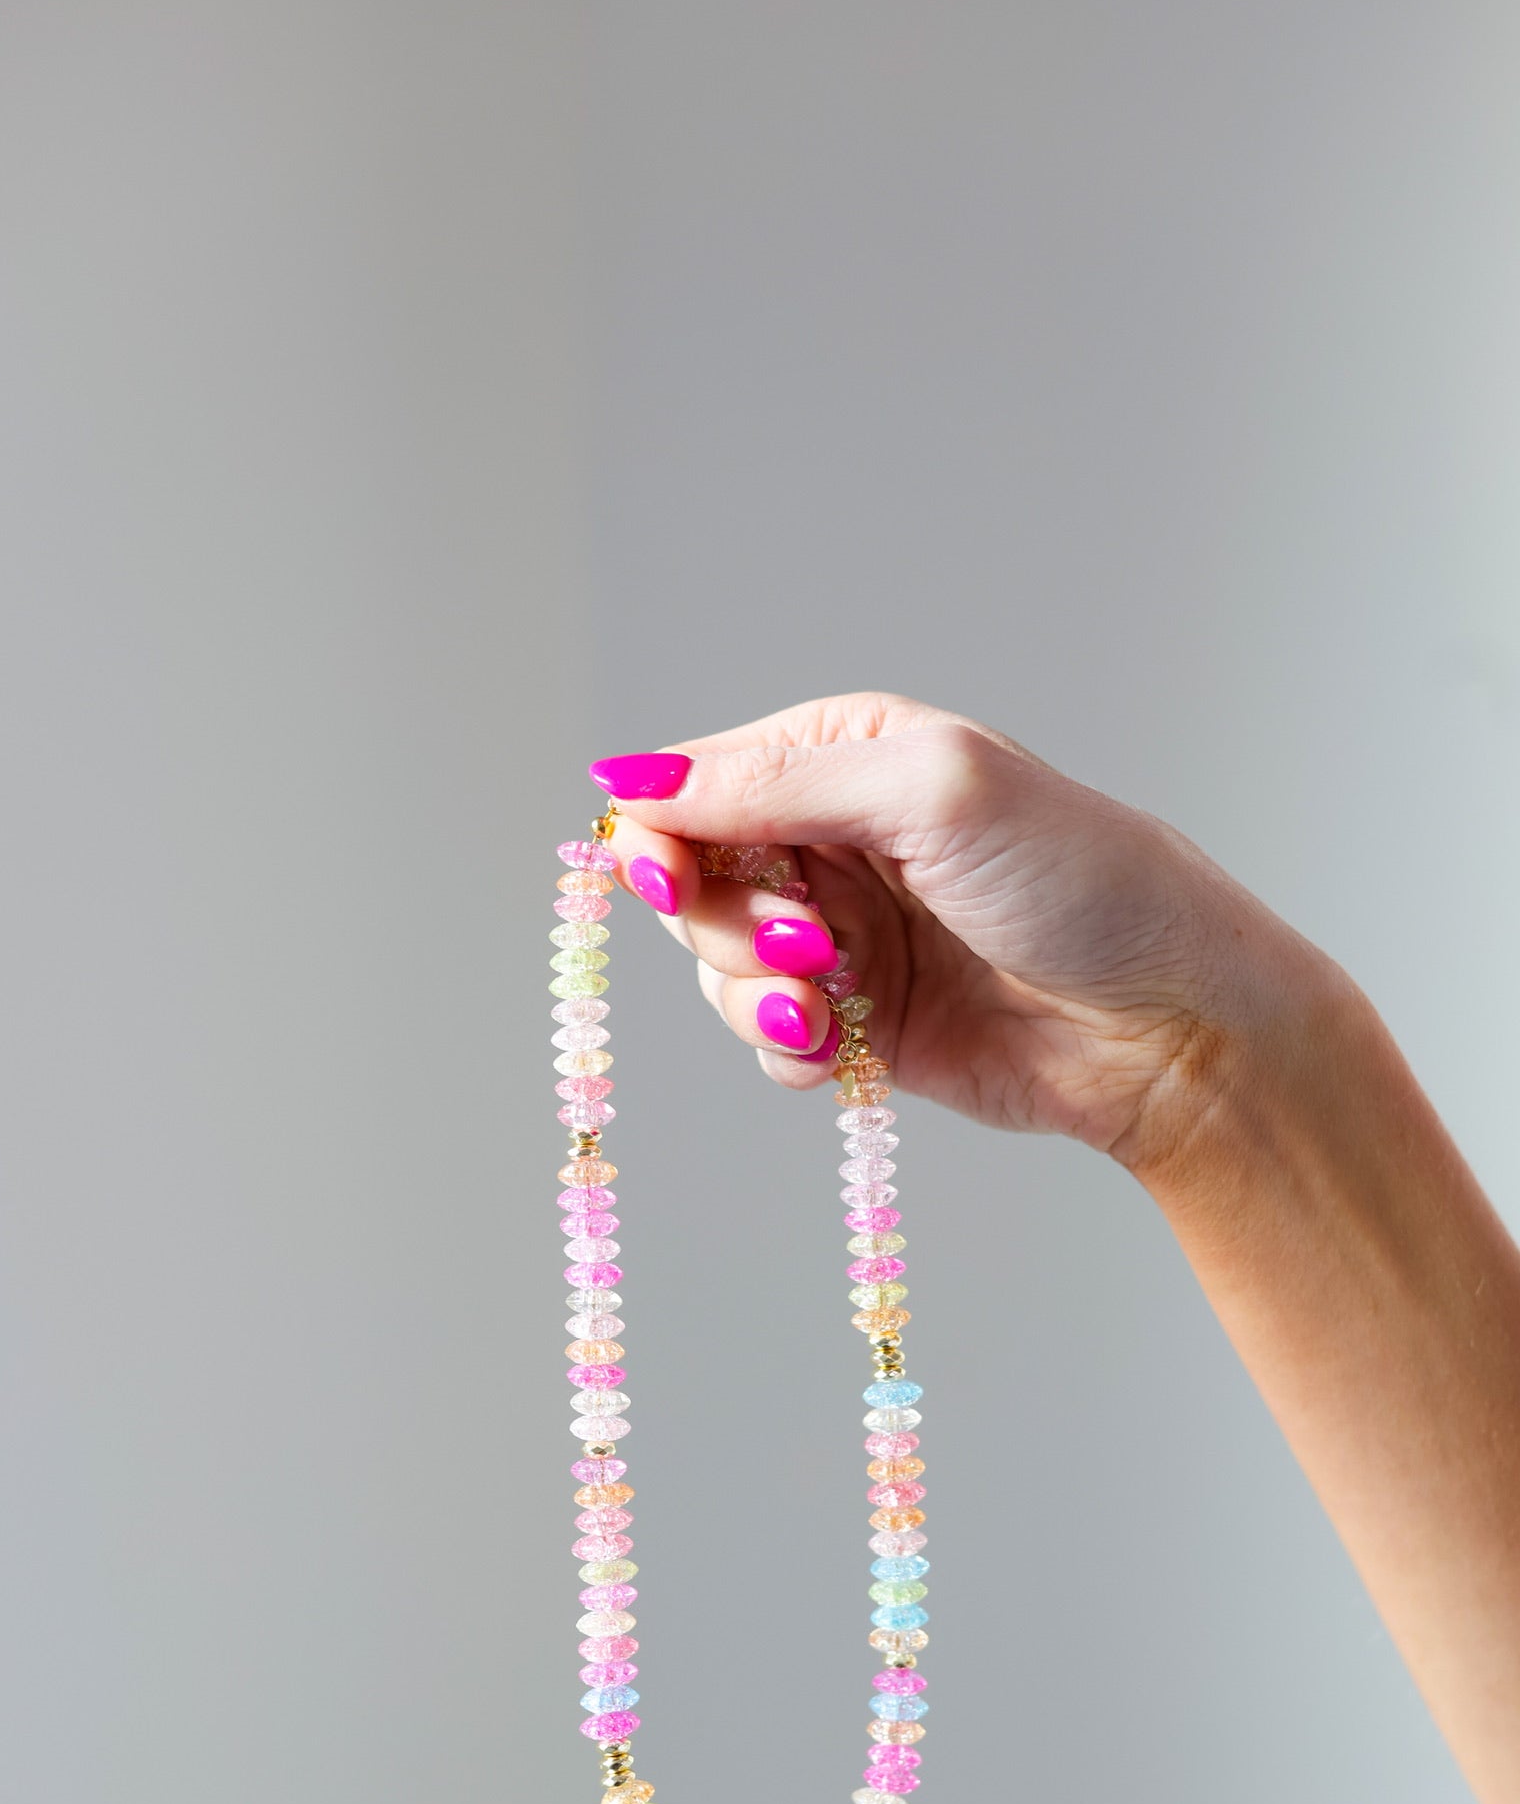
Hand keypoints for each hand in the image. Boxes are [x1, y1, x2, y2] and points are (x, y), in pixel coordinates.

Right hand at [593, 690, 1320, 1177]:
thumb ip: (778, 784)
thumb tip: (632, 784)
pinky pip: (764, 1040)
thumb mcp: (933, 793)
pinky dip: (784, 1050)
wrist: (1172, 1027)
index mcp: (846, 753)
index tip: (669, 877)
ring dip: (756, 995)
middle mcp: (834, 839)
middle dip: (725, 924)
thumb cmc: (1086, 883)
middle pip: (690, 880)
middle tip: (808, 947)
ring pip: (717, 968)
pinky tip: (836, 1049)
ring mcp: (844, 935)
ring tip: (831, 1007)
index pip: (694, 782)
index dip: (662, 833)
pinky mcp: (857, 1022)